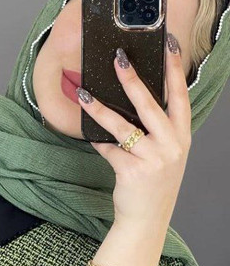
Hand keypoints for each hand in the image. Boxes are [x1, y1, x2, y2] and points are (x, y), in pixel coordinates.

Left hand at [77, 32, 191, 232]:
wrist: (147, 220)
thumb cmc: (154, 185)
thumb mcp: (166, 155)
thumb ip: (158, 131)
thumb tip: (132, 102)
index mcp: (181, 137)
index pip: (180, 96)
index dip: (174, 69)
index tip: (168, 45)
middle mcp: (171, 145)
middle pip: (150, 104)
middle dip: (132, 79)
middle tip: (119, 58)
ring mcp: (152, 158)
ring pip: (121, 126)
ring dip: (100, 109)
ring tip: (84, 94)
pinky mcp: (131, 170)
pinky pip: (108, 148)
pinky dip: (97, 141)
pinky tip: (89, 135)